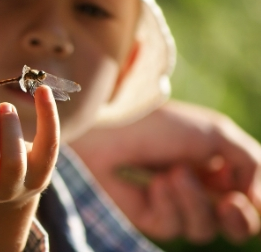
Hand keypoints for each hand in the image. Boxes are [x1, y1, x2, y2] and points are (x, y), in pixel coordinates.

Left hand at [71, 100, 260, 243]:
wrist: (108, 129)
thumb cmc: (160, 125)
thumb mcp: (216, 135)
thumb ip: (252, 165)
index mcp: (218, 166)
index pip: (250, 200)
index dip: (256, 205)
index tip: (243, 195)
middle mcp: (199, 188)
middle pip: (236, 227)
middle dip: (239, 220)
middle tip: (229, 203)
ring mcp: (173, 204)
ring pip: (205, 229)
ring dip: (194, 201)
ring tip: (173, 172)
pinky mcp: (149, 217)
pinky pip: (173, 227)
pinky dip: (169, 204)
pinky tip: (155, 184)